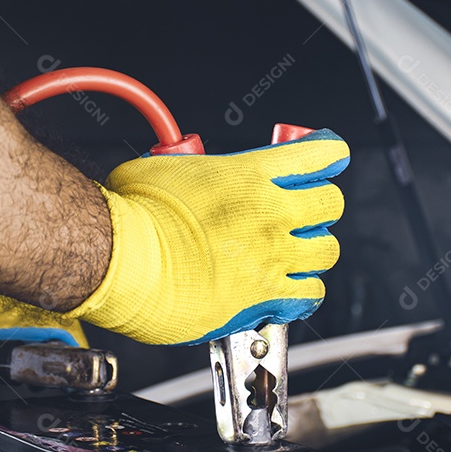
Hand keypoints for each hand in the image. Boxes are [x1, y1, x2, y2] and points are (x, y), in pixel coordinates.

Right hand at [65, 129, 349, 344]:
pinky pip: (308, 296)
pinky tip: (288, 290)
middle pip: (329, 204)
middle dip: (319, 204)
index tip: (327, 156)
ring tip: (294, 252)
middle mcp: (270, 213)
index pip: (316, 154)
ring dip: (313, 249)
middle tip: (303, 208)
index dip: (326, 153)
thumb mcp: (161, 166)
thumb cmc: (132, 215)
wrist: (120, 261)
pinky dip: (303, 293)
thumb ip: (188, 166)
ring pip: (325, 252)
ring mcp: (270, 257)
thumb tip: (179, 170)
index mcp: (250, 173)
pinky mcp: (262, 297)